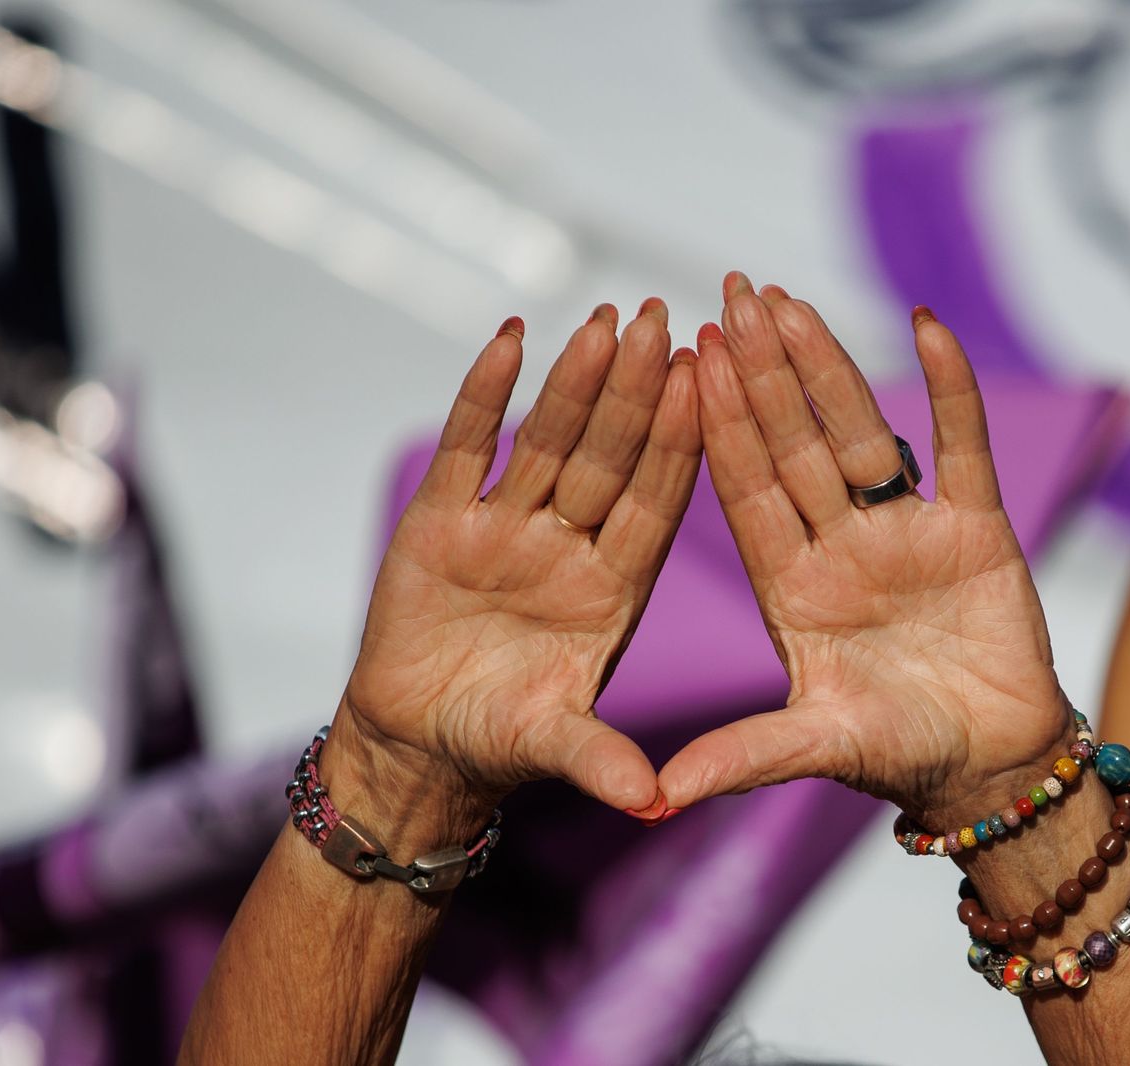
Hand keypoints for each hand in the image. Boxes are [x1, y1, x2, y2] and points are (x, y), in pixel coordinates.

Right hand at [339, 301, 701, 828]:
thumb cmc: (498, 742)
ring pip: (546, 440)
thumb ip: (599, 761)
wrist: (419, 744)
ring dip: (573, 381)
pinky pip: (466, 447)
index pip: (656, 502)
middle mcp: (569, 546)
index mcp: (614, 588)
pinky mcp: (439, 521)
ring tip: (603, 319)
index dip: (680, 444)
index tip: (710, 383)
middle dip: (636, 391)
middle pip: (609, 455)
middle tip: (664, 320)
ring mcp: (506, 528)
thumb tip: (653, 802)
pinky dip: (484, 395)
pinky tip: (510, 338)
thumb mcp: (556, 747)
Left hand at [657, 277, 1068, 826]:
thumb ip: (743, 756)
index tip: (685, 363)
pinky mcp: (977, 528)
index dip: (718, 428)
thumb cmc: (902, 756)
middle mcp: (838, 547)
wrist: (994, 766)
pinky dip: (948, 391)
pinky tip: (925, 326)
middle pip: (793, 446)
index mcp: (790, 588)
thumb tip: (655, 797)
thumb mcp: (816, 747)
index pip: (746, 493)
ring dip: (829, 368)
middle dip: (760, 375)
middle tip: (727, 298)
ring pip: (862, 433)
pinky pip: (962, 447)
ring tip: (791, 301)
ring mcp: (905, 532)